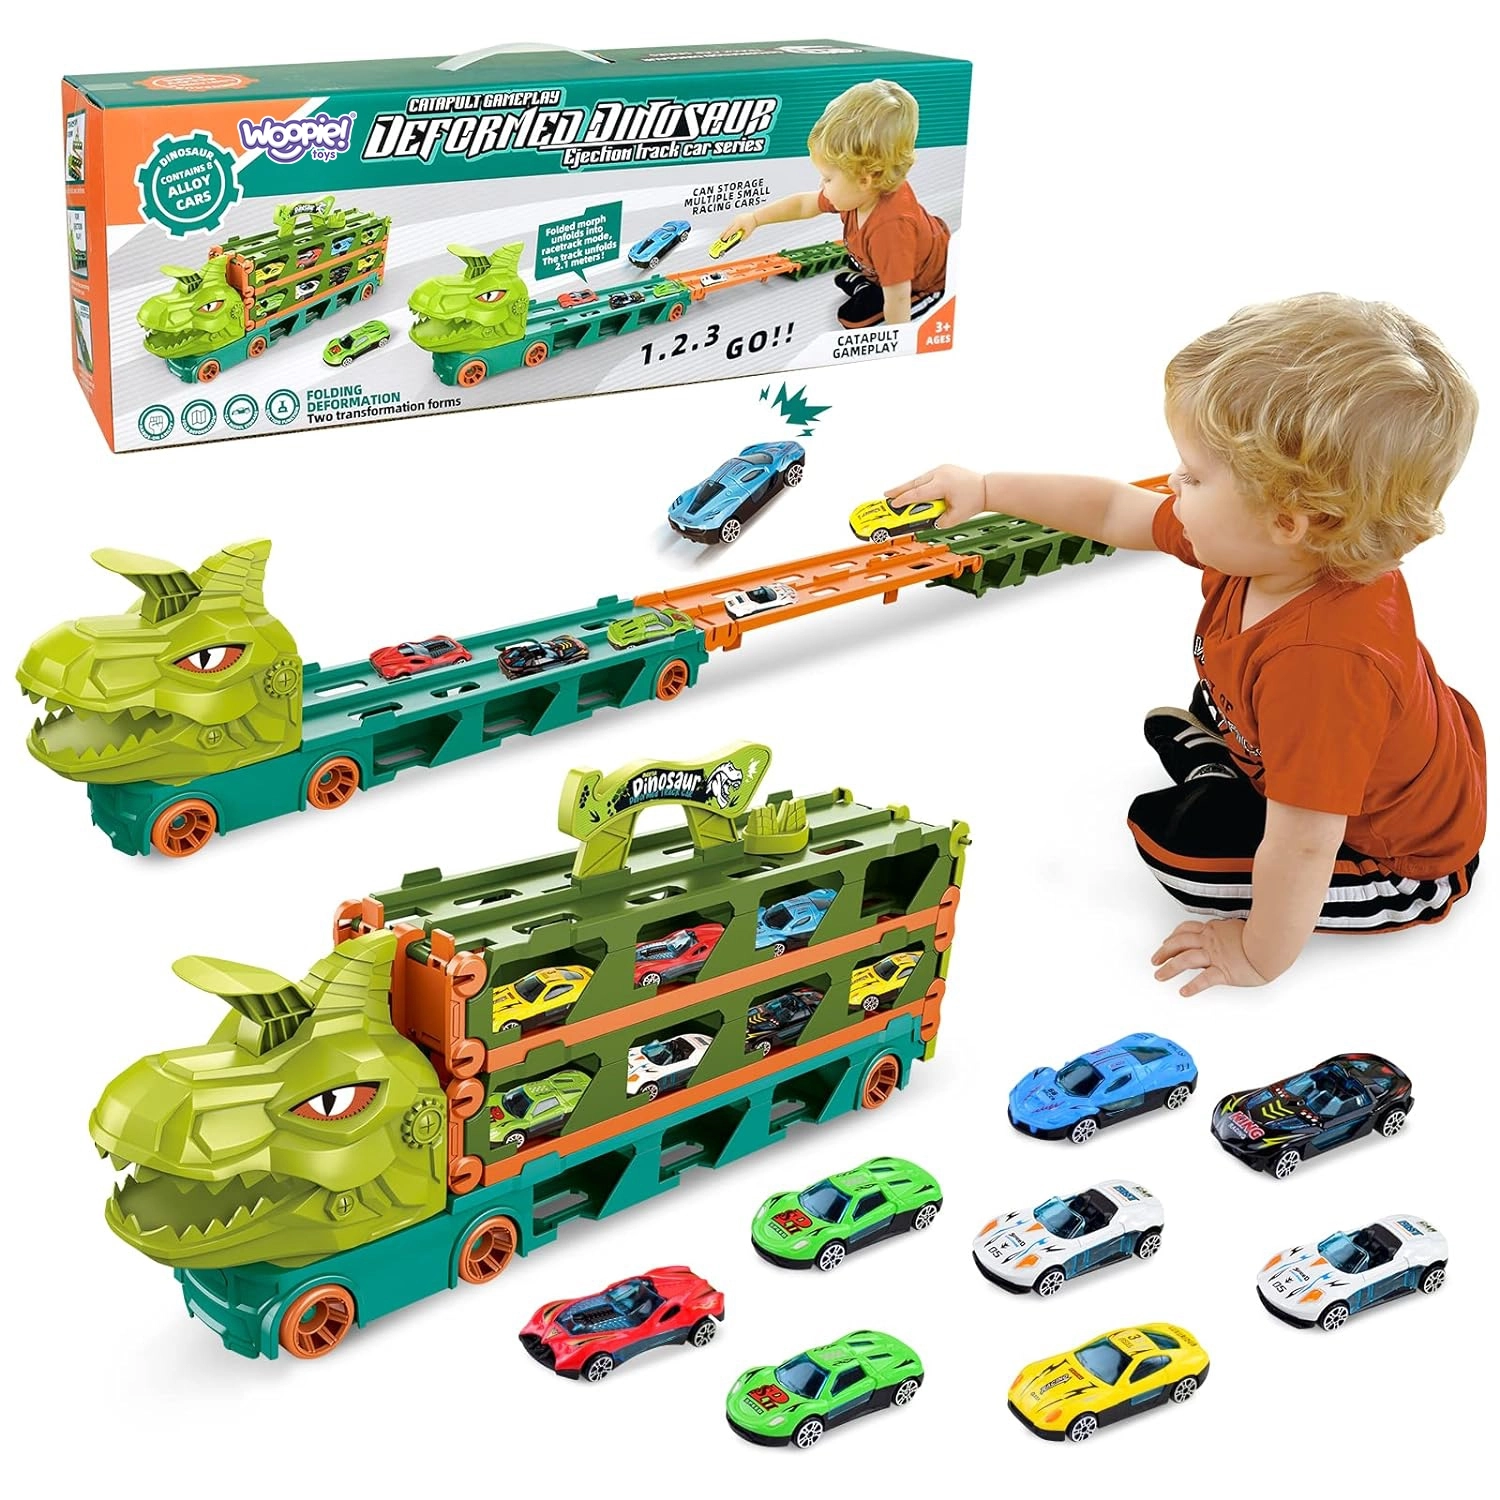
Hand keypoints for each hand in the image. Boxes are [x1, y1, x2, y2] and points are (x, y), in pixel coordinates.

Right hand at [720, 211, 757, 243]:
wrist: (755, 217)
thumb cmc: (752, 225)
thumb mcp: (748, 234)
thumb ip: (742, 238)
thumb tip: (736, 241)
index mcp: (739, 224)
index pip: (731, 231)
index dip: (726, 236)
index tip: (723, 240)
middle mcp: (736, 220)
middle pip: (727, 228)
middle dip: (723, 234)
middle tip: (720, 238)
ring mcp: (736, 218)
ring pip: (729, 226)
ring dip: (726, 231)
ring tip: (722, 235)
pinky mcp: (736, 218)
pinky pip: (731, 224)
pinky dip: (729, 228)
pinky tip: (727, 231)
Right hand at [886, 464, 987, 523]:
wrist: (987, 488)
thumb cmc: (974, 501)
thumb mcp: (955, 518)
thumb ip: (938, 522)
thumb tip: (925, 521)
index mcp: (942, 485)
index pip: (917, 494)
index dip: (903, 500)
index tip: (892, 505)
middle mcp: (940, 474)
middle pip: (914, 484)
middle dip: (899, 490)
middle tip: (886, 496)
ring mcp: (942, 469)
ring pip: (919, 479)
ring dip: (908, 487)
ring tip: (895, 493)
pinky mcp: (944, 468)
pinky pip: (926, 477)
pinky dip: (918, 484)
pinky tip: (912, 489)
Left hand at [1151, 919, 1268, 995]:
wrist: (1273, 943)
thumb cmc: (1264, 935)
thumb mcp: (1241, 926)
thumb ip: (1229, 930)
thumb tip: (1228, 931)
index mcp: (1214, 930)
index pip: (1187, 930)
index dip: (1173, 937)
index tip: (1166, 942)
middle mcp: (1211, 941)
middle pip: (1179, 943)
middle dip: (1164, 952)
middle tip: (1155, 960)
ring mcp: (1216, 956)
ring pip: (1185, 960)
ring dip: (1169, 968)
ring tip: (1159, 976)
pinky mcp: (1224, 971)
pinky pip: (1203, 980)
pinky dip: (1192, 986)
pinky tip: (1183, 991)